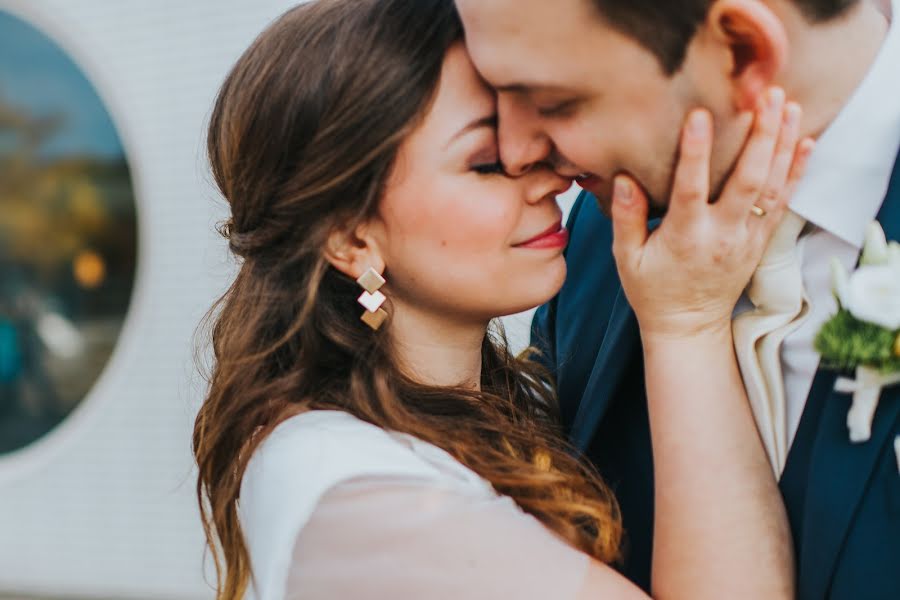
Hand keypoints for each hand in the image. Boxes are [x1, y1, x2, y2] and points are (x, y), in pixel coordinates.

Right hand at [611, 87, 813, 338]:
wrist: (690, 326)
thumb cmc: (652, 290)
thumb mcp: (627, 258)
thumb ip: (626, 217)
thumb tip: (624, 179)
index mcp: (685, 237)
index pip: (691, 188)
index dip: (696, 152)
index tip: (701, 115)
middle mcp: (722, 235)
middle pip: (747, 180)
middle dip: (759, 136)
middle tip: (765, 95)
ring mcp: (747, 238)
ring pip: (771, 185)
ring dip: (782, 143)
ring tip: (785, 104)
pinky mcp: (761, 241)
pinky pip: (783, 201)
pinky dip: (796, 170)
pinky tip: (805, 140)